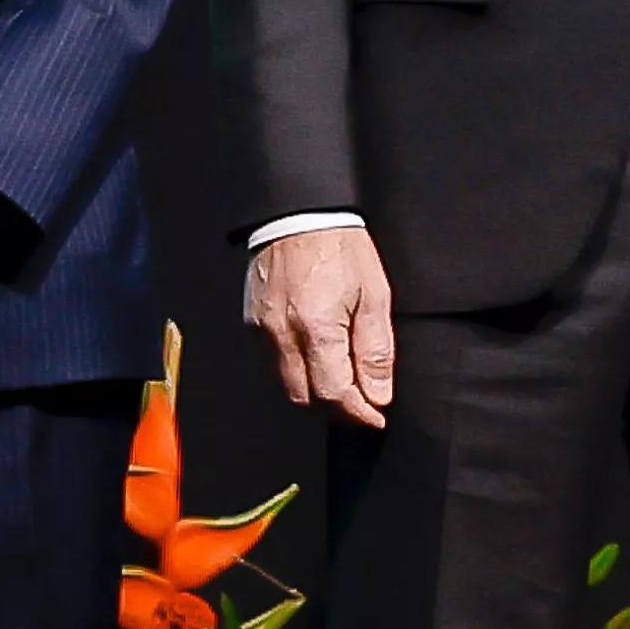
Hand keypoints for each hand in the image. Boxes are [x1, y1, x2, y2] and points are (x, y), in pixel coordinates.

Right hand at [245, 224, 393, 427]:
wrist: (298, 213)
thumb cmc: (339, 246)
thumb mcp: (374, 296)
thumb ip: (375, 351)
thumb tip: (377, 395)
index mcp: (316, 327)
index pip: (334, 395)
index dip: (359, 414)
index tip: (376, 417)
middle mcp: (281, 334)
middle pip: (305, 399)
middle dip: (336, 410)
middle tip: (362, 405)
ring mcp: (261, 329)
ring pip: (285, 385)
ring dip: (315, 394)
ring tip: (342, 383)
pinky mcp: (252, 321)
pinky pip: (272, 362)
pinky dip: (297, 372)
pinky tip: (317, 360)